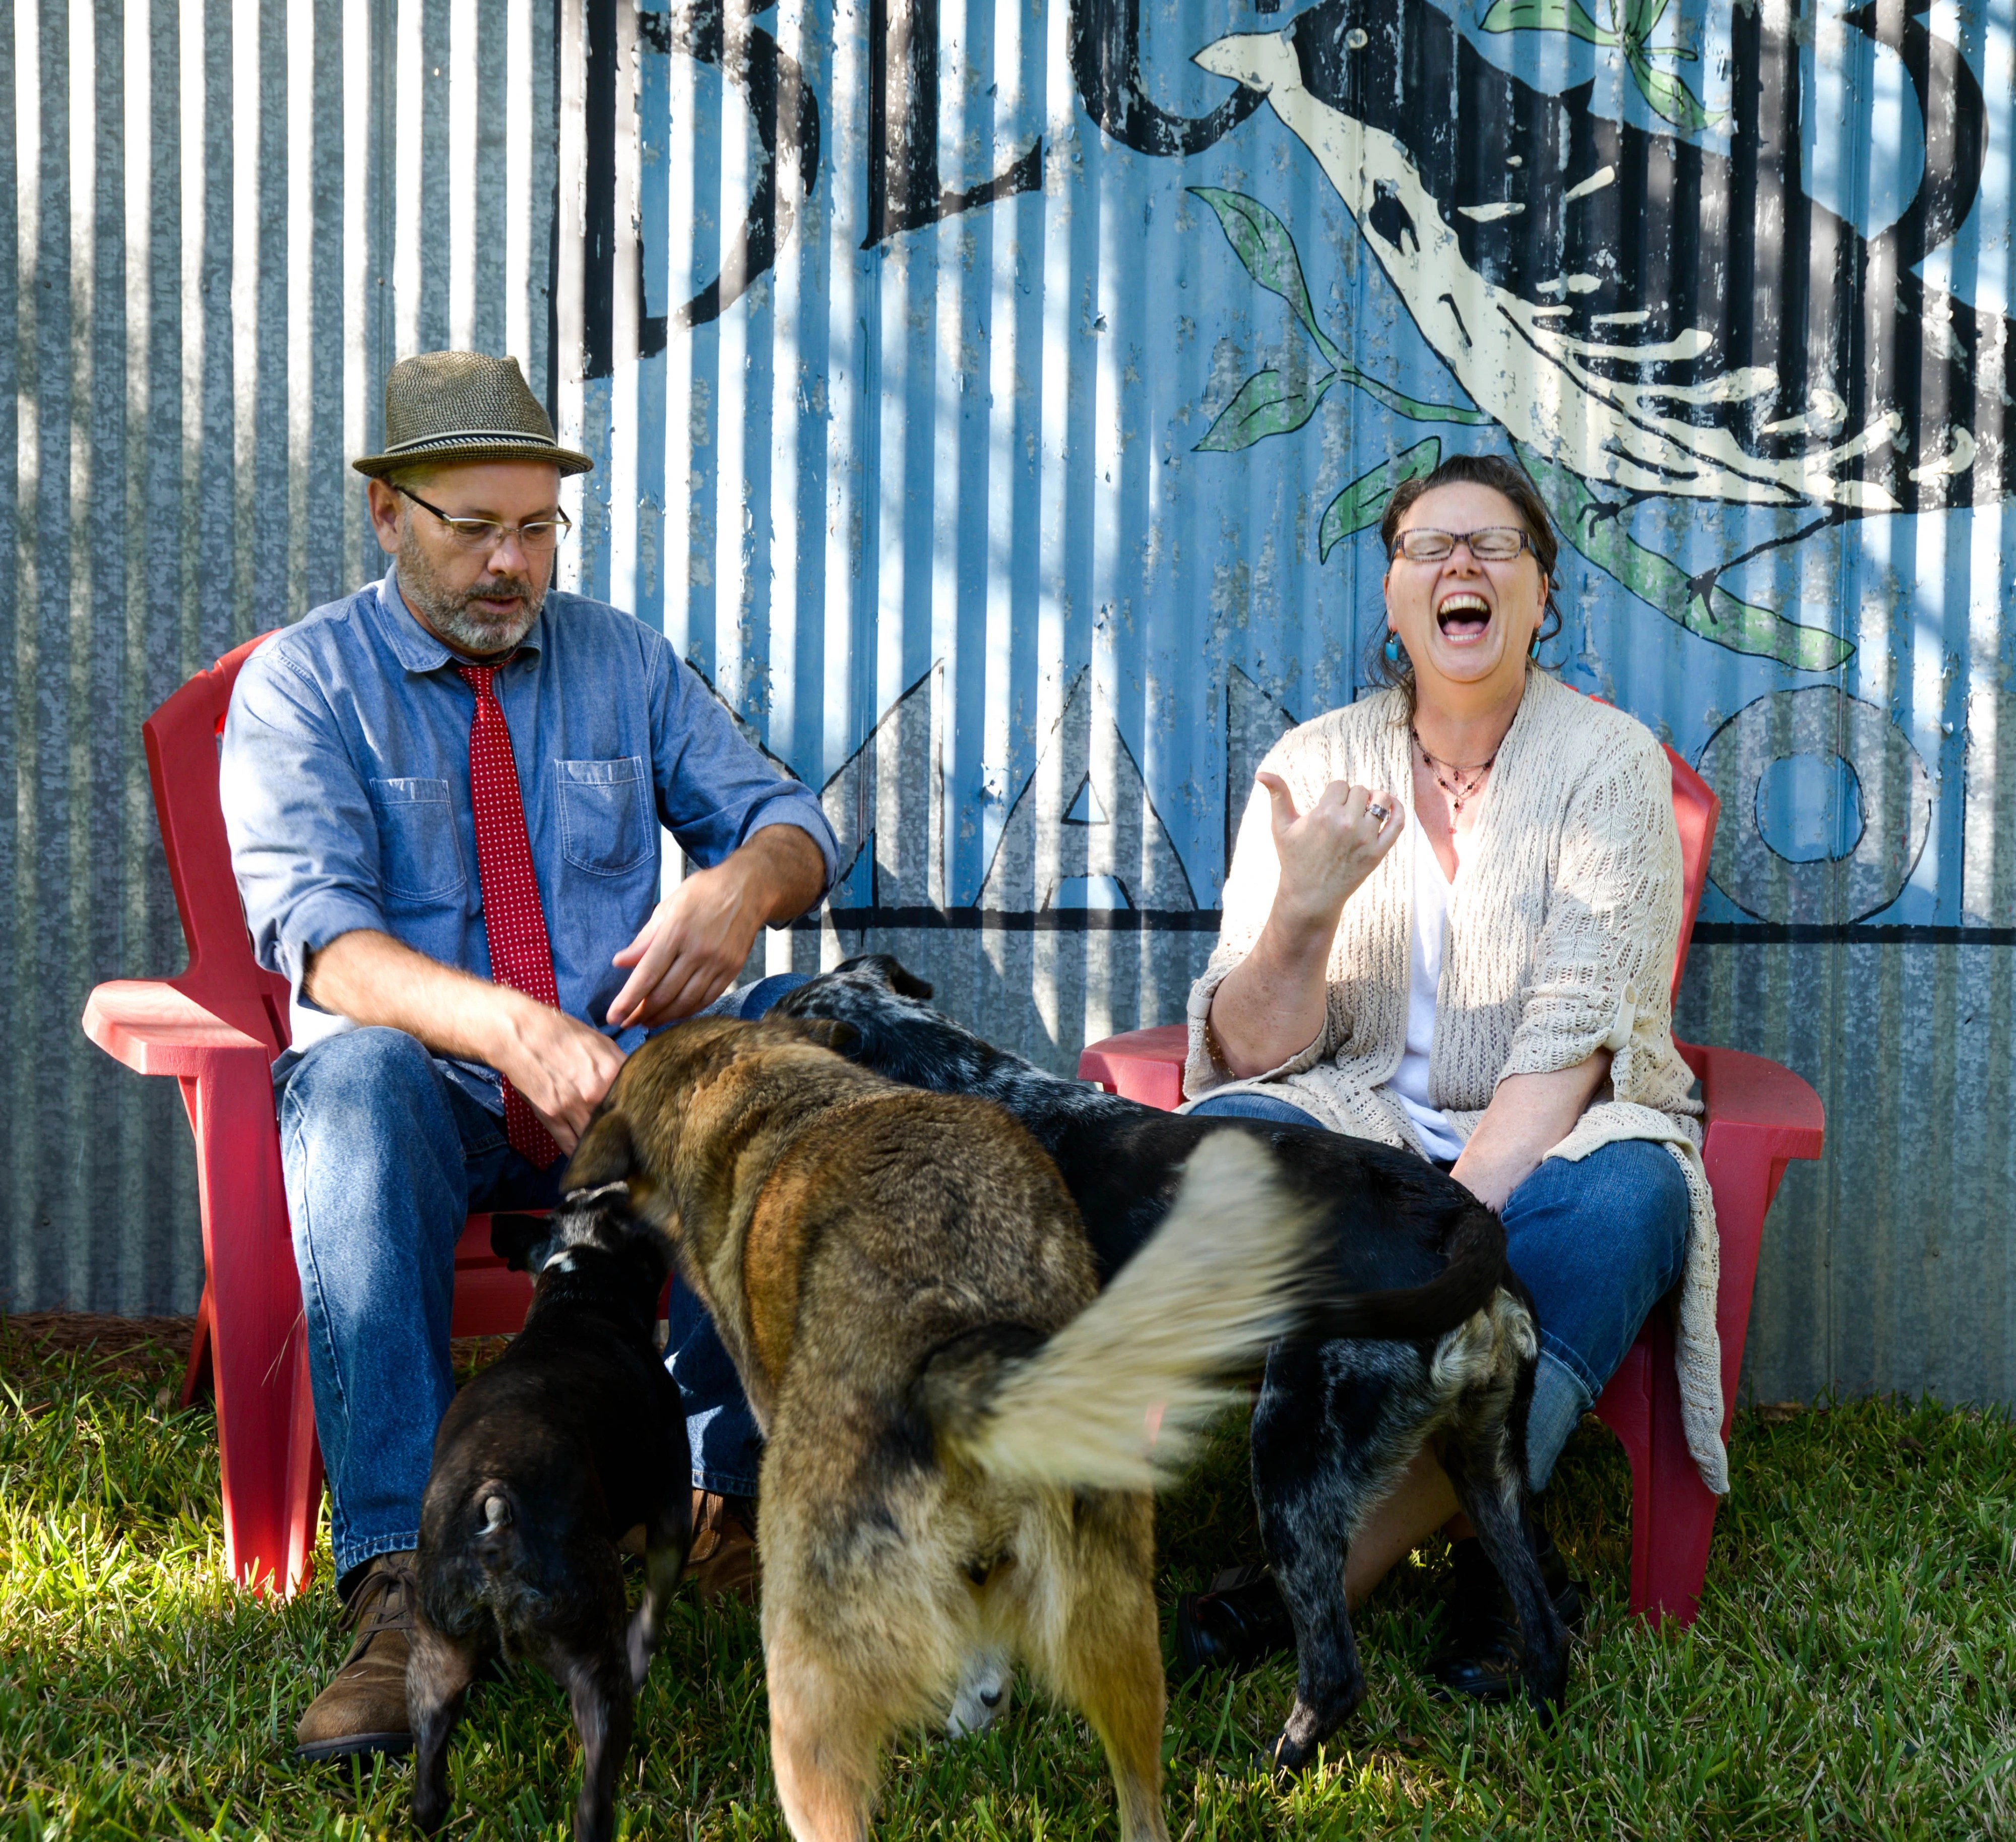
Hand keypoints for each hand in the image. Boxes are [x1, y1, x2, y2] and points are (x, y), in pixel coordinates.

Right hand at [488, 996, 628, 1154]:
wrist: (523, 1034)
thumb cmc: (563, 1034)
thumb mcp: (602, 1043)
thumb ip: (621, 1067)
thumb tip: (635, 1085)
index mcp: (614, 1072)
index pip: (636, 1104)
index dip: (640, 1116)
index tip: (642, 1124)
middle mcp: (596, 1093)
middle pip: (618, 1126)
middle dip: (622, 1134)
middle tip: (628, 1143)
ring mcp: (573, 1108)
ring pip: (595, 1139)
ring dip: (601, 1146)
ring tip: (608, 1152)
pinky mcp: (552, 1118)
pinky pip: (570, 1146)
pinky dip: (579, 1152)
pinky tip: (586, 1154)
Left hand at [606, 860, 763, 1028]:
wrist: (747, 890)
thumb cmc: (703, 893)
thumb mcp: (668, 907)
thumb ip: (644, 938)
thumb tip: (620, 962)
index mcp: (677, 931)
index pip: (647, 974)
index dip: (628, 1000)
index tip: (614, 1016)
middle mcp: (698, 950)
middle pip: (664, 993)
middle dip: (641, 1013)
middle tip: (627, 1022)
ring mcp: (717, 962)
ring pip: (686, 1001)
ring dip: (663, 1017)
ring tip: (647, 1022)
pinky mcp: (732, 970)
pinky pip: (707, 999)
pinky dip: (688, 1010)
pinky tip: (674, 1013)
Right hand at [1258, 772, 1401, 934]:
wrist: (1310, 896)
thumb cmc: (1294, 859)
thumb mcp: (1281, 827)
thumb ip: (1277, 796)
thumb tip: (1261, 773)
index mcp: (1323, 814)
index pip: (1340, 784)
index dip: (1334, 794)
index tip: (1327, 808)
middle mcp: (1346, 824)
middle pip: (1360, 790)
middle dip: (1351, 798)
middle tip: (1342, 814)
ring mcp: (1365, 838)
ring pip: (1381, 800)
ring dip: (1375, 800)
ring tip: (1364, 810)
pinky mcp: (1377, 852)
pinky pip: (1397, 823)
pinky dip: (1398, 810)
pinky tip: (1392, 806)